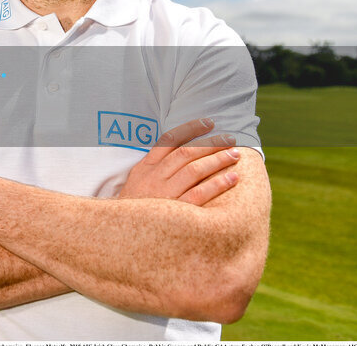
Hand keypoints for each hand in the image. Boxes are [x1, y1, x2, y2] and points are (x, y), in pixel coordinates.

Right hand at [119, 118, 240, 205]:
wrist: (121, 234)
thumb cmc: (134, 208)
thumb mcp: (136, 182)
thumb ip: (153, 168)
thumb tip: (176, 152)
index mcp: (146, 167)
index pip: (169, 141)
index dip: (191, 129)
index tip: (209, 123)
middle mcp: (155, 177)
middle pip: (186, 153)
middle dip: (210, 144)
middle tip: (230, 140)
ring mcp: (165, 193)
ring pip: (195, 170)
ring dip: (217, 160)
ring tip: (234, 155)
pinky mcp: (175, 211)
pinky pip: (200, 194)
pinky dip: (218, 184)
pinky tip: (232, 178)